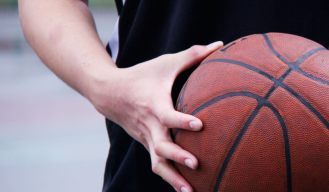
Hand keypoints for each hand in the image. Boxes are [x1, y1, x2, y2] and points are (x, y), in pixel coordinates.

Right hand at [88, 41, 222, 191]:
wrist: (108, 93)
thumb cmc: (142, 75)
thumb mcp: (166, 62)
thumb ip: (193, 55)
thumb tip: (220, 45)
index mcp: (154, 104)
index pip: (168, 115)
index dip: (182, 121)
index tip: (200, 124)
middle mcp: (149, 125)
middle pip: (161, 146)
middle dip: (178, 156)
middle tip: (196, 164)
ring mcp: (146, 139)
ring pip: (158, 163)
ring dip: (174, 180)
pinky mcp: (147, 145)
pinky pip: (158, 165)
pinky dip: (171, 179)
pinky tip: (187, 190)